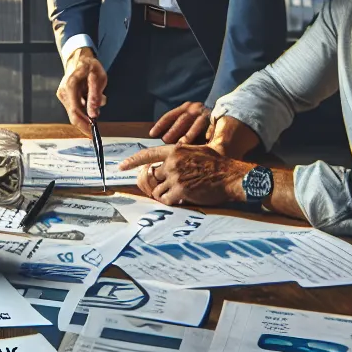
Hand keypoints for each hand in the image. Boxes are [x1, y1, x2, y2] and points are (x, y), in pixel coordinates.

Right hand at [55, 47, 107, 134]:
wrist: (79, 59)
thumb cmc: (89, 66)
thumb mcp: (98, 77)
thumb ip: (95, 95)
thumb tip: (93, 113)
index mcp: (70, 86)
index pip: (75, 111)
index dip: (84, 124)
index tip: (93, 132)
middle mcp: (63, 92)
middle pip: (73, 115)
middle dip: (85, 123)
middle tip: (96, 128)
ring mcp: (63, 95)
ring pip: (75, 113)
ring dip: (87, 113)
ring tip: (98, 99)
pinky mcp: (65, 98)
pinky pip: (75, 109)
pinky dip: (85, 109)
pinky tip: (91, 99)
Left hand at [120, 144, 251, 207]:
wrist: (230, 176)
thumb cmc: (217, 163)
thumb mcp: (197, 150)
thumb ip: (180, 154)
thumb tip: (167, 160)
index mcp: (175, 150)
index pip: (147, 154)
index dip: (132, 161)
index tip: (121, 166)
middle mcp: (172, 162)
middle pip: (153, 176)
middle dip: (159, 183)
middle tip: (170, 186)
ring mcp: (175, 177)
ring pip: (158, 190)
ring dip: (166, 194)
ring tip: (180, 192)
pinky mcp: (180, 191)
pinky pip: (166, 200)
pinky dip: (172, 201)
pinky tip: (183, 198)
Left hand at [151, 101, 212, 143]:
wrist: (225, 109)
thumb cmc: (201, 122)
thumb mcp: (188, 120)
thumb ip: (178, 128)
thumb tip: (163, 141)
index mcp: (185, 108)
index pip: (170, 115)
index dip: (160, 125)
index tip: (152, 134)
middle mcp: (195, 108)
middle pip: (182, 119)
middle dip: (173, 130)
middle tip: (165, 140)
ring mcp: (206, 113)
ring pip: (196, 123)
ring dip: (188, 134)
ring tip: (181, 144)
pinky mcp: (216, 120)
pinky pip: (211, 127)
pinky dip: (207, 133)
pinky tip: (204, 141)